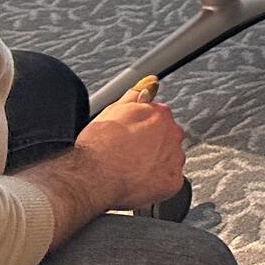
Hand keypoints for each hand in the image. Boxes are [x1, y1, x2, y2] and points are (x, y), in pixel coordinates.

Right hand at [75, 85, 187, 209]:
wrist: (91, 175)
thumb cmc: (98, 144)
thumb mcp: (114, 110)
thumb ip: (137, 94)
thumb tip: (151, 81)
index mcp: (161, 114)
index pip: (160, 119)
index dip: (142, 130)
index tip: (130, 139)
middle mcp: (173, 134)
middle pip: (167, 139)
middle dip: (152, 146)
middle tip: (128, 155)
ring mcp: (174, 159)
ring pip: (169, 159)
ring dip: (156, 164)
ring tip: (130, 170)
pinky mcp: (171, 182)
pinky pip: (169, 182)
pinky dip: (157, 183)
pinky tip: (138, 182)